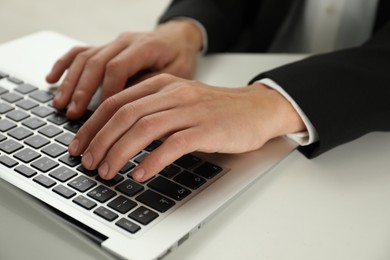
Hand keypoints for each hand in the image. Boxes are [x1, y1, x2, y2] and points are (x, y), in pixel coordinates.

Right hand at [46, 20, 202, 118]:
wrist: (178, 40)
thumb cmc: (180, 59)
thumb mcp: (177, 75)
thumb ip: (153, 87)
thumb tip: (128, 110)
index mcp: (145, 46)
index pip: (118, 67)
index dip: (107, 91)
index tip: (103, 115)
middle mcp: (125, 42)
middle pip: (96, 63)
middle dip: (83, 90)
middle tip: (73, 114)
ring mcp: (113, 43)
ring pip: (85, 58)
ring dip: (70, 82)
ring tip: (61, 105)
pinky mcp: (106, 47)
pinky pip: (80, 52)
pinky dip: (65, 66)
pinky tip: (52, 80)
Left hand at [68, 74, 304, 181]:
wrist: (257, 109)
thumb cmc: (217, 110)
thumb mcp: (180, 101)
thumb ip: (153, 111)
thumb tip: (119, 136)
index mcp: (162, 84)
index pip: (117, 101)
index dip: (93, 124)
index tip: (80, 144)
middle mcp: (173, 93)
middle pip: (125, 114)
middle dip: (100, 140)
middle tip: (88, 162)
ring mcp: (190, 110)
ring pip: (144, 128)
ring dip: (120, 152)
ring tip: (107, 171)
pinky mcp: (206, 129)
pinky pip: (173, 144)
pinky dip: (153, 160)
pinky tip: (140, 173)